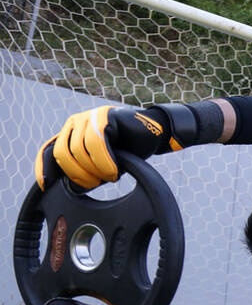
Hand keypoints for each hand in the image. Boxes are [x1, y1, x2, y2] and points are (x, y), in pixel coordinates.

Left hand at [35, 106, 169, 189]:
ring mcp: (87, 117)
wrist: (154, 135)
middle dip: (78, 174)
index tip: (47, 187)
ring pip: (78, 150)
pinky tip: (114, 170)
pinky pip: (95, 142)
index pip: (48, 151)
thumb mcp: (102, 165)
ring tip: (111, 176)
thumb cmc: (129, 150)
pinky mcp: (102, 116)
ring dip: (95, 169)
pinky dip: (104, 161)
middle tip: (96, 183)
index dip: (44, 169)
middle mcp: (74, 123)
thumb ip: (86, 172)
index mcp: (70, 134)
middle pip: (62, 153)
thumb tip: (72, 188)